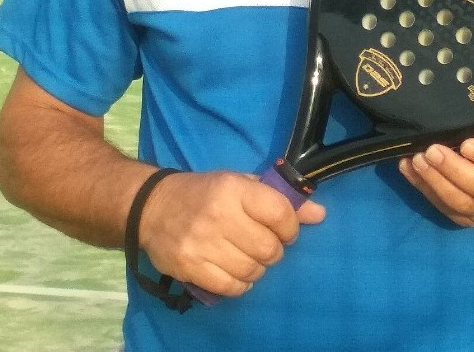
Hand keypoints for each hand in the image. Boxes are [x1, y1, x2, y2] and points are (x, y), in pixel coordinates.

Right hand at [138, 170, 325, 296]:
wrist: (153, 206)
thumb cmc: (205, 192)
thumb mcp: (241, 185)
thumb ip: (279, 200)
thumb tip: (320, 215)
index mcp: (234, 189)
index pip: (280, 213)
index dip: (291, 226)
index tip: (285, 230)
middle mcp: (220, 215)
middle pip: (268, 248)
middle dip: (273, 251)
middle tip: (263, 245)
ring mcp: (203, 243)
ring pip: (251, 270)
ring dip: (256, 268)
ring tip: (246, 256)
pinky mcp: (190, 267)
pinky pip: (230, 287)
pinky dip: (239, 284)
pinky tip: (233, 270)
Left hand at [398, 133, 473, 226]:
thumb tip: (462, 109)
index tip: (466, 143)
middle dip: (453, 170)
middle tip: (431, 151)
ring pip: (461, 203)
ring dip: (435, 182)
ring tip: (416, 161)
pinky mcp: (468, 220)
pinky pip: (445, 209)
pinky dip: (424, 189)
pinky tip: (408, 170)